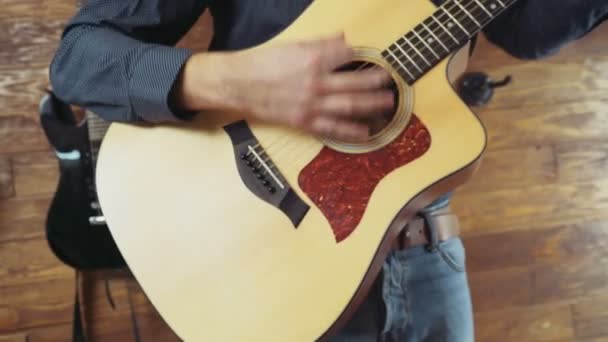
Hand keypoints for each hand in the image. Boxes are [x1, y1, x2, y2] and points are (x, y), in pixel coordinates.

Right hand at [175, 33, 393, 140]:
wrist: (238, 84)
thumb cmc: (262, 63)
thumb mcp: (292, 45)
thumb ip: (320, 44)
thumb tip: (343, 39)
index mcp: (312, 60)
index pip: (346, 56)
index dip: (361, 56)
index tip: (372, 58)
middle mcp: (315, 83)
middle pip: (354, 83)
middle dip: (376, 82)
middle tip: (391, 81)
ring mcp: (311, 105)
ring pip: (349, 106)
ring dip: (371, 105)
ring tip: (388, 103)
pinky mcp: (304, 122)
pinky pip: (332, 129)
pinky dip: (350, 132)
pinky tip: (366, 132)